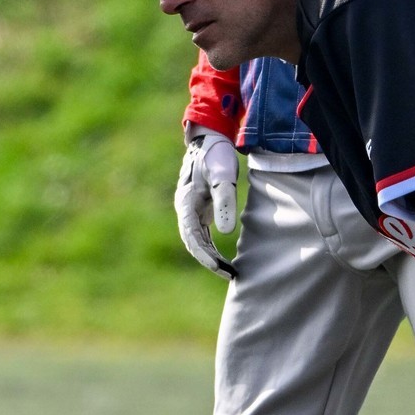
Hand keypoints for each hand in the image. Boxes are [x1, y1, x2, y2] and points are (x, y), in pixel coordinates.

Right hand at [174, 132, 239, 276]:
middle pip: (193, 242)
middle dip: (209, 261)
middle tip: (230, 275)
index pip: (192, 236)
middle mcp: (184, 209)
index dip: (205, 254)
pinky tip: (223, 259)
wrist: (209, 138)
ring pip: (197, 241)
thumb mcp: (223, 174)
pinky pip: (202, 234)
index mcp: (185, 202)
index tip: (220, 268)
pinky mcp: (198, 210)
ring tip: (230, 272)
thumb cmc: (216, 154)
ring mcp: (190, 210)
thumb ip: (225, 200)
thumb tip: (226, 232)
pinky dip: (211, 248)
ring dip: (210, 257)